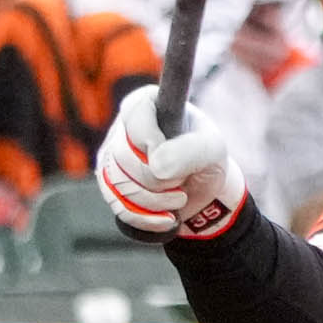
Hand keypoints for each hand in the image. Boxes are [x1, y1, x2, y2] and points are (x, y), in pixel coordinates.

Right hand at [94, 88, 246, 238]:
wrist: (203, 191)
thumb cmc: (206, 159)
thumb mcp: (212, 149)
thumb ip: (189, 151)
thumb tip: (156, 166)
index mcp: (147, 104)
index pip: (134, 116)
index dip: (151, 141)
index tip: (172, 155)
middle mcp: (122, 128)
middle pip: (124, 157)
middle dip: (159, 179)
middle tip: (183, 180)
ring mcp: (112, 157)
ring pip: (118, 185)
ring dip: (155, 201)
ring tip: (179, 198)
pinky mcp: (110, 184)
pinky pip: (119, 207)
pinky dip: (146, 218)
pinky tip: (167, 217)